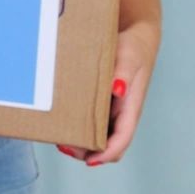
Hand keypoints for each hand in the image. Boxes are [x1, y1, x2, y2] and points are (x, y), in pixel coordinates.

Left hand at [59, 20, 158, 166]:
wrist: (134, 33)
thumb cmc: (133, 46)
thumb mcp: (128, 56)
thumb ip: (123, 73)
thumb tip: (117, 91)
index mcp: (131, 107)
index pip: (122, 138)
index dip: (107, 153)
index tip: (90, 160)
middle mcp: (123, 112)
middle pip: (109, 143)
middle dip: (89, 151)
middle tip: (63, 145)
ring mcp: (114, 109)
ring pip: (100, 135)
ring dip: (83, 143)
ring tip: (59, 138)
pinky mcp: (104, 101)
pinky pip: (93, 121)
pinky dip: (80, 127)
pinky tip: (63, 122)